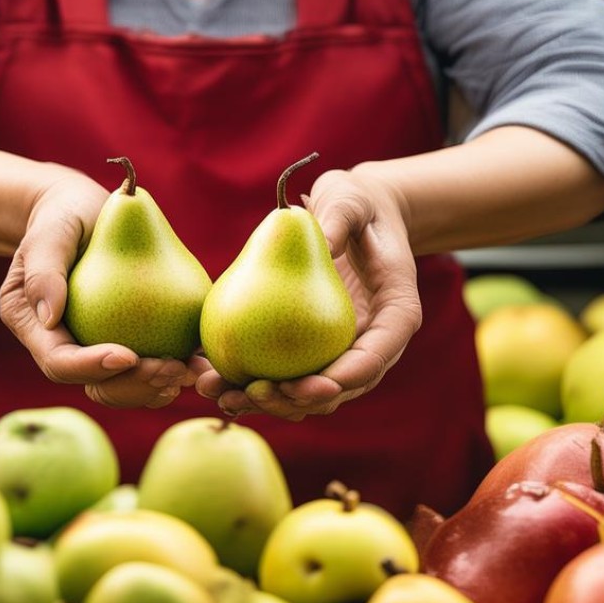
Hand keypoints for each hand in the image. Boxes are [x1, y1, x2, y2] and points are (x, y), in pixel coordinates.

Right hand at [0, 172, 205, 408]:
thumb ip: (44, 268)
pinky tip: (199, 364)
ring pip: (124, 386)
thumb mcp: (50, 231)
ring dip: (156, 386)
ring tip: (189, 371)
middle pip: (96, 385)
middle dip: (133, 385)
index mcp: (36, 328)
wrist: (82, 212)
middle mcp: (64, 346)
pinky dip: (173, 371)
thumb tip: (51, 316)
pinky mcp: (127, 340)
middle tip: (171, 368)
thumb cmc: (63, 215)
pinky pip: (148, 366)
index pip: (60, 362)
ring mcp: (96, 347)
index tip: (128, 355)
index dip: (92, 367)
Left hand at [196, 167, 422, 419]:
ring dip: (266, 403)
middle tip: (256, 394)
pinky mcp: (309, 348)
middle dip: (297, 402)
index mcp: (394, 315)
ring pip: (307, 392)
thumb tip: (324, 245)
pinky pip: (282, 373)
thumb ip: (339, 219)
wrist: (351, 215)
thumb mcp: (351, 199)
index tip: (305, 386)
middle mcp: (370, 343)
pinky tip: (209, 379)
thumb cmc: (355, 202)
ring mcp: (339, 350)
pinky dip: (248, 382)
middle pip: (339, 389)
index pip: (374, 358)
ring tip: (223, 397)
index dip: (343, 380)